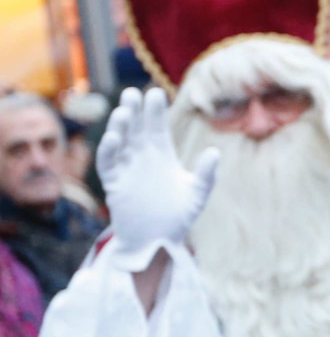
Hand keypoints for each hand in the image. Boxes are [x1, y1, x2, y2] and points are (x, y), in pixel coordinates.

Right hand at [96, 88, 219, 270]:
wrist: (158, 243)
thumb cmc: (178, 217)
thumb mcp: (197, 195)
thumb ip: (207, 175)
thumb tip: (214, 151)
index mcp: (162, 155)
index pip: (157, 127)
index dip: (155, 111)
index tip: (155, 93)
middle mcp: (142, 158)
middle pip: (136, 128)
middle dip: (134, 110)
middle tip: (133, 93)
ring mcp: (127, 169)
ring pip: (120, 142)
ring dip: (120, 127)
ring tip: (124, 113)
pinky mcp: (115, 184)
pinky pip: (108, 164)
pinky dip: (108, 151)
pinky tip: (113, 138)